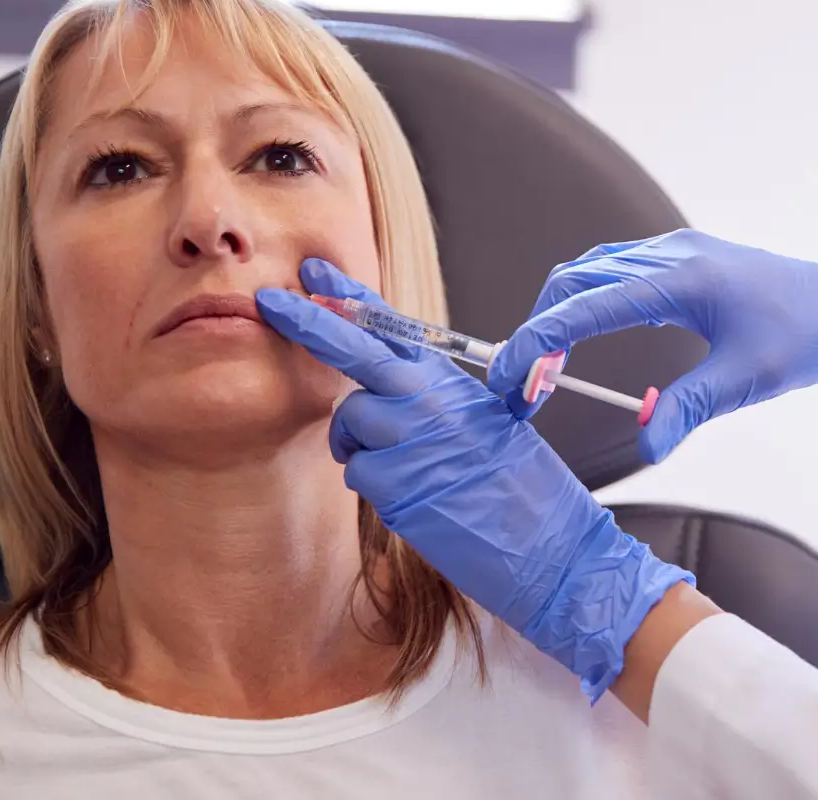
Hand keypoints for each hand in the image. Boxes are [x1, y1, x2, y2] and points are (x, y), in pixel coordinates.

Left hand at [256, 259, 693, 700]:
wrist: (549, 545)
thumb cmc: (523, 488)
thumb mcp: (489, 421)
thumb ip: (438, 398)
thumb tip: (388, 388)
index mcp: (452, 380)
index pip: (393, 326)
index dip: (350, 296)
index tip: (315, 273)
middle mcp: (428, 399)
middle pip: (353, 348)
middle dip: (307, 321)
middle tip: (268, 301)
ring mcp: (409, 438)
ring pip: (349, 421)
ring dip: (361, 445)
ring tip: (410, 469)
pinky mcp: (394, 484)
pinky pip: (358, 473)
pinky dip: (379, 488)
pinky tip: (420, 499)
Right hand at [486, 230, 817, 462]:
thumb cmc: (807, 339)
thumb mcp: (745, 382)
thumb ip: (686, 410)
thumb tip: (645, 447)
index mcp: (684, 278)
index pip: (588, 306)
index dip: (538, 340)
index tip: (509, 375)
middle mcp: (672, 253)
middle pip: (577, 280)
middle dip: (538, 328)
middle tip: (521, 383)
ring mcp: (676, 249)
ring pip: (591, 272)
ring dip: (560, 313)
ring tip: (546, 368)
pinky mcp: (682, 258)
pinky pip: (616, 272)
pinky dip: (587, 302)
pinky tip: (586, 339)